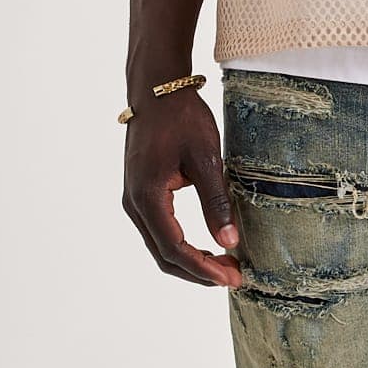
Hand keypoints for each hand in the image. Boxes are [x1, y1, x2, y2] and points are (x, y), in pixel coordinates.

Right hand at [122, 89, 241, 286]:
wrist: (157, 90)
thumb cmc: (182, 118)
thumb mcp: (206, 160)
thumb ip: (216, 203)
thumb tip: (229, 242)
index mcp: (148, 197)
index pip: (174, 249)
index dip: (204, 269)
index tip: (233, 277)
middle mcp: (135, 204)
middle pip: (163, 255)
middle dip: (198, 271)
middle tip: (233, 276)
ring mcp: (134, 199)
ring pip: (160, 246)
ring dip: (190, 260)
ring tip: (224, 264)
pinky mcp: (141, 193)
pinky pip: (158, 231)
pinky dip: (181, 245)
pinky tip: (206, 245)